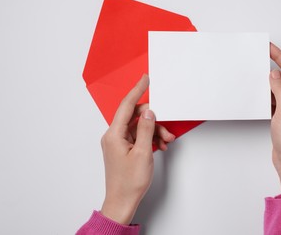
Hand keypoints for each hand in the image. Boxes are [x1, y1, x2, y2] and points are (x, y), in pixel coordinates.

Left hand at [100, 75, 174, 223]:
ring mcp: (118, 142)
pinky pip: (138, 136)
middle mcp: (113, 135)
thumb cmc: (129, 182)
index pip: (126, 105)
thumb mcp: (143, 153)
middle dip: (153, 120)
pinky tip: (160, 146)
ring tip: (166, 141)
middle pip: (135, 116)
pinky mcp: (123, 148)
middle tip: (167, 128)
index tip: (145, 79)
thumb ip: (146, 129)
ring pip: (139, 126)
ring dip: (154, 131)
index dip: (137, 90)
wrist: (122, 201)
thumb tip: (149, 112)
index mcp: (114, 134)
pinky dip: (150, 138)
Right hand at [269, 43, 280, 196]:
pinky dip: (267, 93)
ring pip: (280, 87)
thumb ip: (280, 90)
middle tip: (262, 54)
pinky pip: (275, 98)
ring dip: (269, 80)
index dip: (280, 56)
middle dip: (275, 64)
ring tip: (257, 72)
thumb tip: (275, 75)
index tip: (269, 47)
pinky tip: (259, 92)